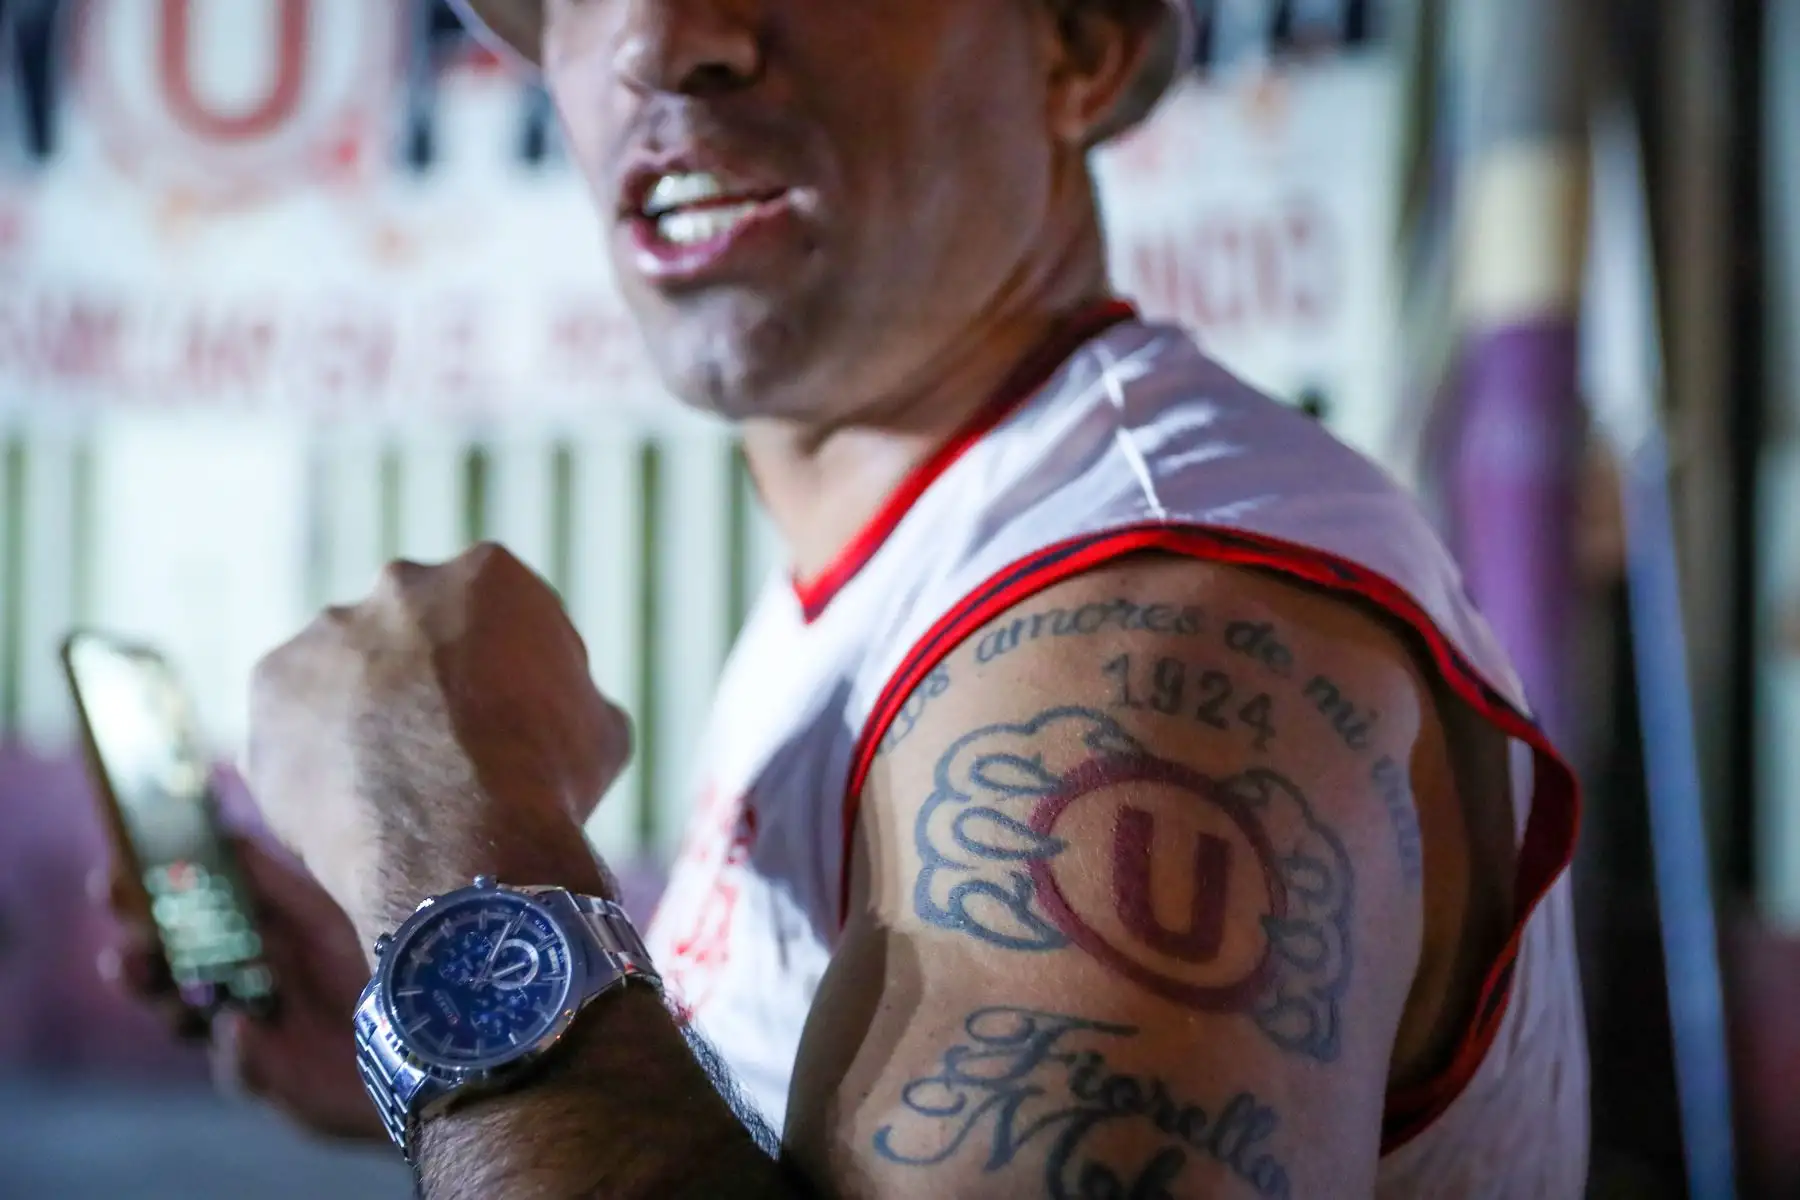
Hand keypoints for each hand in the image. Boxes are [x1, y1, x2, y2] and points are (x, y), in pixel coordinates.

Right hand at [94, 834, 385, 1141]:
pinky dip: (238, 1048)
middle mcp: (231, 986)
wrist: (421, 1036)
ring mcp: (244, 1034)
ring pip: (182, 1020)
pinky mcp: (267, 1078)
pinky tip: (237, 1025)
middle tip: (123, 944)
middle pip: (163, 972)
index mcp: (241, 939)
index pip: (172, 919)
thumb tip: (221, 817)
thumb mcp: (320, 911)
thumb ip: (268, 874)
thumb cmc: (370, 965)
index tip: (112, 878)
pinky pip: (242, 1067)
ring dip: (163, 1001)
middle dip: (136, 956)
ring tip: (152, 979)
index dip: (138, 902)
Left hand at [244, 543, 628, 941]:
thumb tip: (559, 710)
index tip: (511, 723)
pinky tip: (349, 803)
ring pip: (347, 672)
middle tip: (444, 749)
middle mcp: (401, 583)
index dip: (509, 674)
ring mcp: (328, 629)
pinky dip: (316, 754)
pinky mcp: (271, 683)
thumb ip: (569, 697)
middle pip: (415, 632)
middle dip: (426, 680)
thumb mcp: (601, 730)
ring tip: (391, 787)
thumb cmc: (547, 783)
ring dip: (364, 713)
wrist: (461, 840)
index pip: (500, 615)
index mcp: (490, 575)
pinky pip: (294, 719)